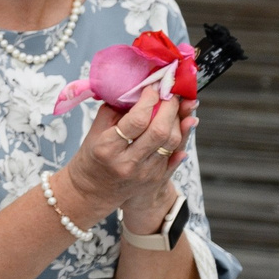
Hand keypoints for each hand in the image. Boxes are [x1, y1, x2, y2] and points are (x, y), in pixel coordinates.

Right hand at [63, 86, 197, 218]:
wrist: (92, 192)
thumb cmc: (92, 157)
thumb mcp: (94, 133)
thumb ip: (113, 111)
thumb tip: (136, 89)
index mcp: (108, 148)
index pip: (136, 121)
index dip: (149, 100)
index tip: (153, 86)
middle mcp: (128, 163)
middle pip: (158, 131)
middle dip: (169, 106)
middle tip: (170, 91)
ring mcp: (144, 173)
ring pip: (171, 142)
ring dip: (179, 119)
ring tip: (177, 104)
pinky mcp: (156, 179)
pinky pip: (176, 156)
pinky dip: (183, 136)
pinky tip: (187, 122)